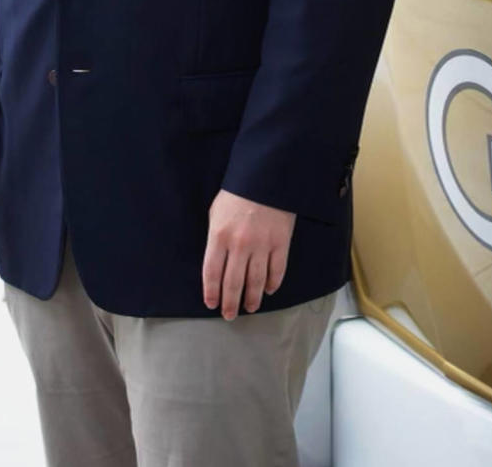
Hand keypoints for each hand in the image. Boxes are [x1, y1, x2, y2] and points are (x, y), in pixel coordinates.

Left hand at [202, 189, 295, 319]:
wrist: (266, 176)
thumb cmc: (237, 192)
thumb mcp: (216, 212)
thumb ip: (215, 237)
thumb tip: (216, 262)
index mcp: (219, 236)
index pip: (212, 273)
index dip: (212, 292)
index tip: (212, 304)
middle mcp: (239, 245)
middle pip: (233, 283)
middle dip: (230, 303)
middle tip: (229, 315)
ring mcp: (261, 246)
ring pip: (255, 282)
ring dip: (251, 299)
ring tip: (250, 308)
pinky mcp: (280, 243)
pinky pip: (276, 271)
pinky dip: (272, 284)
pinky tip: (268, 290)